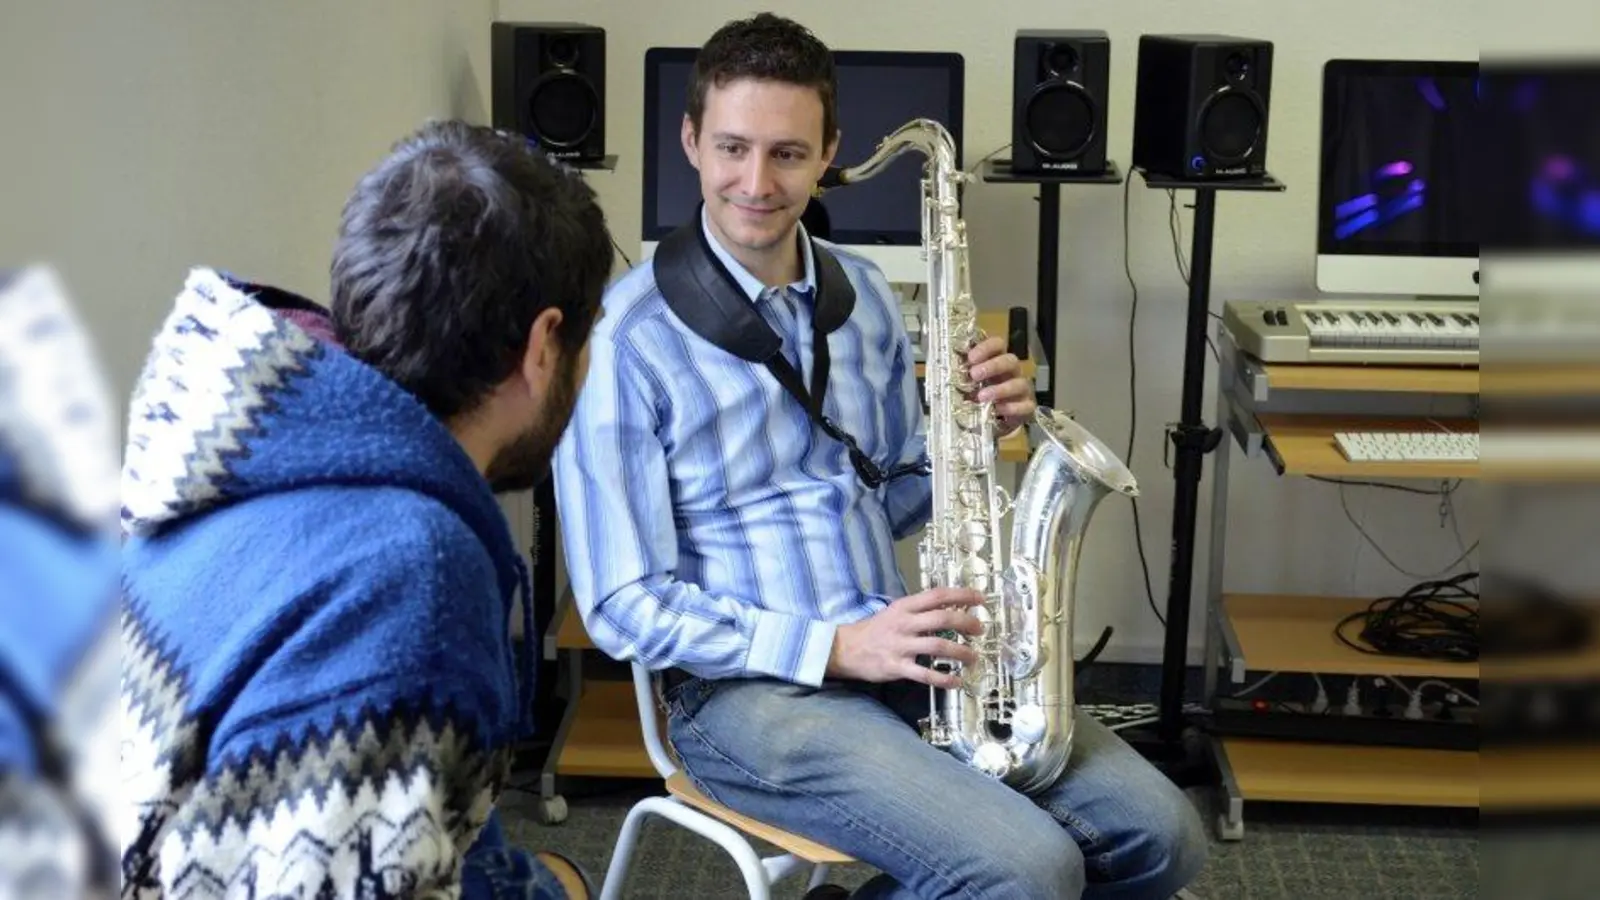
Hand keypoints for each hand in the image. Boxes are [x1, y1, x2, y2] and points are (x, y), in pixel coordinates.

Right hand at [827, 587, 985, 687]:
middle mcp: (905, 623)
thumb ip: (919, 611)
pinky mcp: (897, 666)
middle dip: (967, 623)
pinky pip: (924, 673)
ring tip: (973, 658)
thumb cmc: (874, 630)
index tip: (980, 598)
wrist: (845, 648)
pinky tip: (956, 681)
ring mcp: (901, 645)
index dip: (962, 595)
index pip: (938, 595)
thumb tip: (949, 610)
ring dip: (961, 652)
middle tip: (980, 630)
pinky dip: (943, 678)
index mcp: (905, 606)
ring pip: (939, 646)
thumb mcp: (895, 612)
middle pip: (943, 618)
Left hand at [965, 336, 1036, 435]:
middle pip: (1010, 361)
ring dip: (1000, 389)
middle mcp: (1012, 372)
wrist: (991, 422)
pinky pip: (1025, 405)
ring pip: (1019, 383)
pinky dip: (1012, 407)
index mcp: (997, 361)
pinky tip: (998, 409)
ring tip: (981, 396)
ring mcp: (1021, 390)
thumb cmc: (978, 396)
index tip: (971, 358)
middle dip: (993, 366)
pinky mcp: (1026, 407)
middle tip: (974, 375)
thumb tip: (946, 369)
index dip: (986, 348)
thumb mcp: (968, 384)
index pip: (998, 344)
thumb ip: (961, 375)